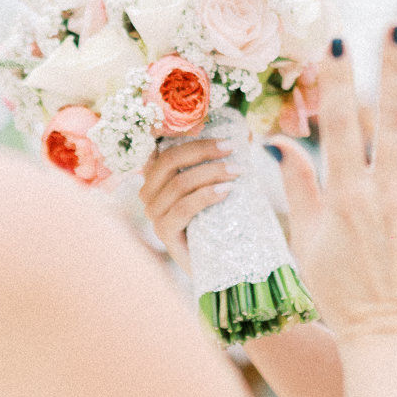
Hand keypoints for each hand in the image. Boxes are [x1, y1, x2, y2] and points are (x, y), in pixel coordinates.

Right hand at [137, 136, 236, 273]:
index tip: (218, 132)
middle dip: (202, 150)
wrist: (216, 264)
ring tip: (237, 171)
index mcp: (156, 177)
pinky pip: (183, 208)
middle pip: (169, 160)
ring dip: (211, 172)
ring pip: (179, 183)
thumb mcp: (216, 185)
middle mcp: (149, 193)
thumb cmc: (217, 221)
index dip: (187, 136)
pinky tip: (226, 191)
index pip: (163, 147)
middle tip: (232, 148)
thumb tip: (248, 135)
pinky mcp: (164, 233)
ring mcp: (154, 214)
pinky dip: (205, 196)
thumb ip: (222, 161)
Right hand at [274, 31, 396, 345]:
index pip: (338, 128)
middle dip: (392, 70)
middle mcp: (384, 197)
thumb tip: (278, 144)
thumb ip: (299, 189)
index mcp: (344, 199)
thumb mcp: (306, 243)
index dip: (337, 83)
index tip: (336, 43)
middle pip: (389, 121)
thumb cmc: (340, 293)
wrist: (387, 338)